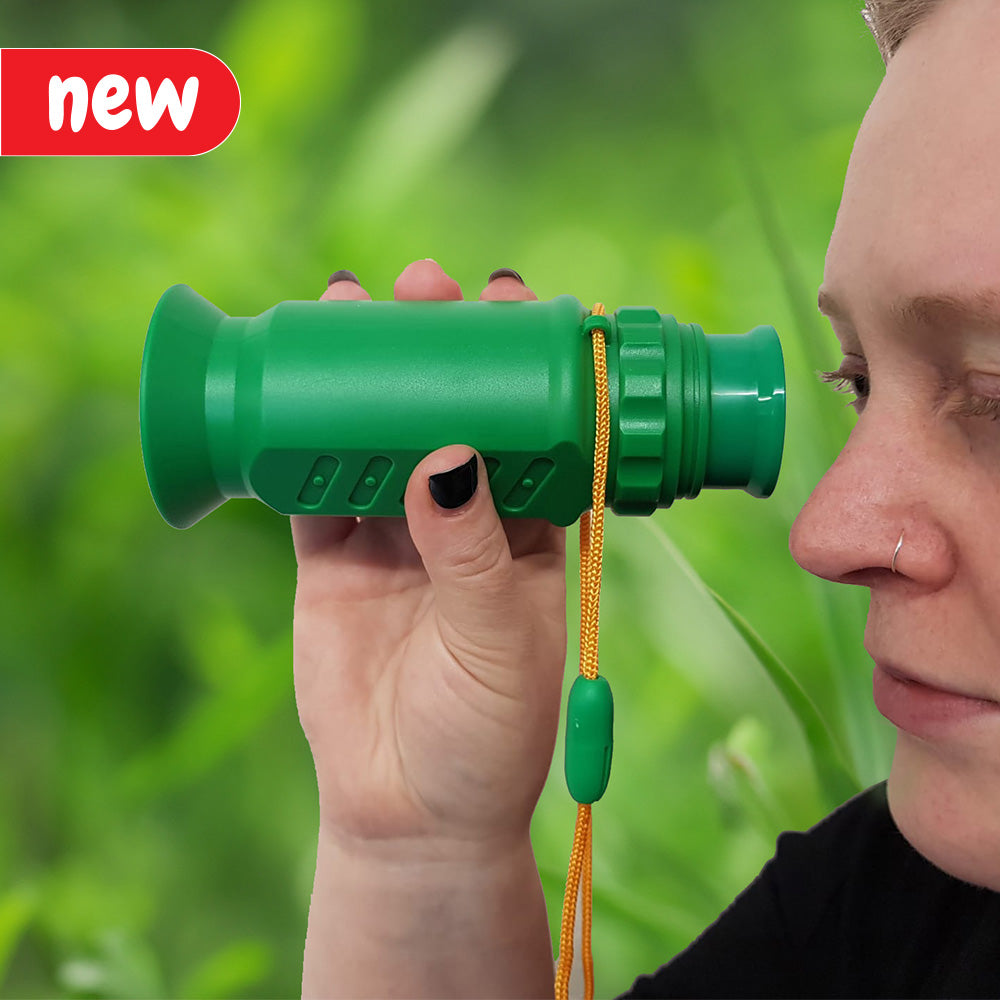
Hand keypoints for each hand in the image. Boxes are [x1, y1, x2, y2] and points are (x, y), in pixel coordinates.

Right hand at [292, 260, 567, 857]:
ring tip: (350, 304)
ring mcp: (395, 532)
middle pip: (448, 409)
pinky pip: (314, 481)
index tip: (509, 300)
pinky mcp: (333, 557)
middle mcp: (466, 517)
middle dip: (435, 344)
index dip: (521, 359)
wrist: (410, 809)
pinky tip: (293, 381)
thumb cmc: (485, 731)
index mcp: (530, 527)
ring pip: (376, 432)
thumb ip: (473, 551)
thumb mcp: (499, 637)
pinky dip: (302, 434)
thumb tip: (442, 455)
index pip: (531, 423)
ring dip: (363, 371)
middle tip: (424, 285)